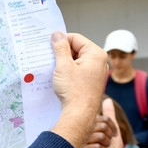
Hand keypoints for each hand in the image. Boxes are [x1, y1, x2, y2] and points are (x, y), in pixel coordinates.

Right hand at [50, 32, 107, 147]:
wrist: (80, 113)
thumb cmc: (74, 90)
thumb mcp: (63, 65)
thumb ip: (60, 47)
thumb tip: (57, 34)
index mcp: (96, 53)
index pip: (75, 38)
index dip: (61, 41)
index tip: (49, 46)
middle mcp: (99, 61)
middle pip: (77, 48)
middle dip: (62, 53)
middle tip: (50, 59)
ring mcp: (96, 72)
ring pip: (76, 60)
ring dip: (64, 63)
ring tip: (54, 70)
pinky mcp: (91, 81)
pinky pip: (78, 70)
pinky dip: (68, 71)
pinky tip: (60, 77)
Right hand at [81, 114, 117, 147]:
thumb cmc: (109, 143)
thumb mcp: (112, 127)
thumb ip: (108, 114)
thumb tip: (107, 99)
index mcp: (88, 122)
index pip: (103, 118)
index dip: (112, 125)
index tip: (113, 132)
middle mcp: (83, 130)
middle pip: (102, 127)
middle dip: (109, 135)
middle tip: (108, 140)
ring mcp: (82, 140)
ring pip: (100, 137)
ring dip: (107, 143)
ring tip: (104, 145)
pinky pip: (97, 146)